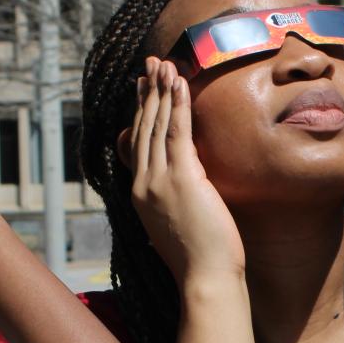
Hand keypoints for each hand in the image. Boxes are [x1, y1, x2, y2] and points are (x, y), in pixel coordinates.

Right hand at [118, 59, 243, 280]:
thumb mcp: (177, 223)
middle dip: (147, 92)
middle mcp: (143, 183)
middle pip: (143, 127)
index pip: (138, 143)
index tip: (144, 88)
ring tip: (164, 64)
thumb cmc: (199, 258)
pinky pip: (177, 132)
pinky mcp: (182, 178)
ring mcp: (159, 180)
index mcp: (140, 194)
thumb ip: (172, 199)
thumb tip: (181, 186)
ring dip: (161, 90)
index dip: (141, 111)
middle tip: (150, 64)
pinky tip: (179, 83)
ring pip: (157, 125)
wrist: (205, 278)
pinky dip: (177, 104)